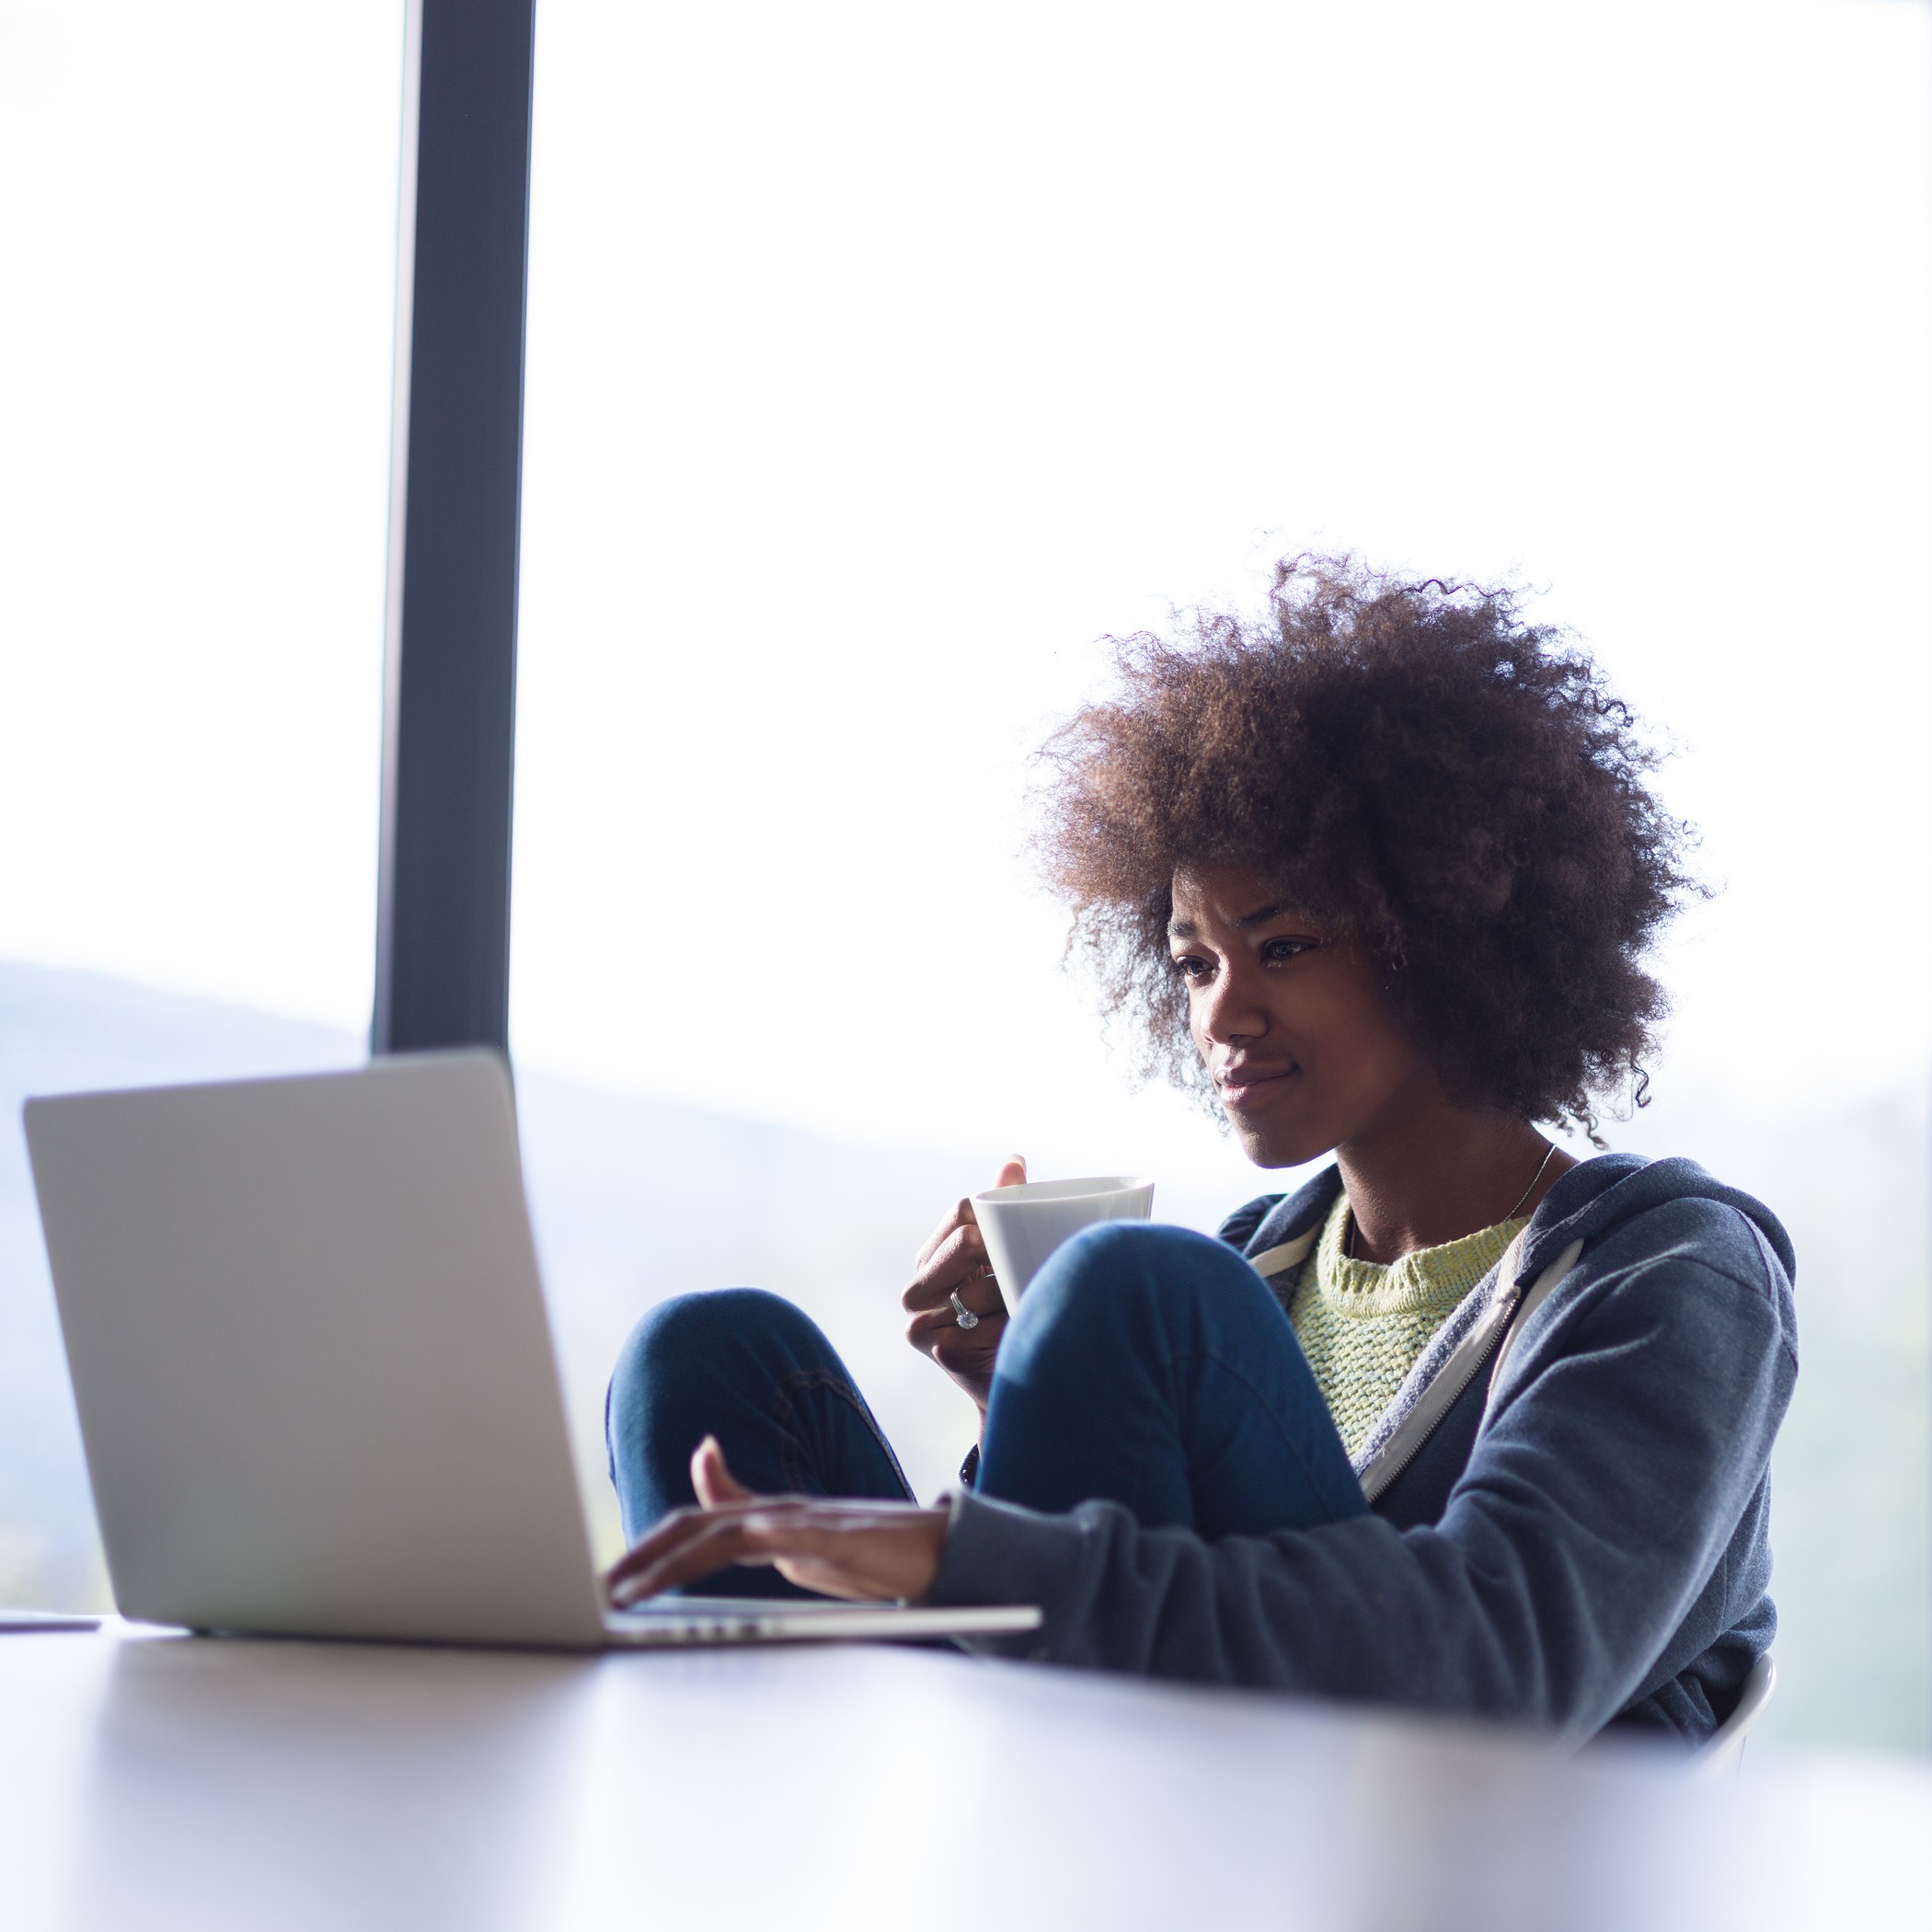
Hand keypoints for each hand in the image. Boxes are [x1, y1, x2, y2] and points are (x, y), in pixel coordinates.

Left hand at [603, 1438, 949, 1605]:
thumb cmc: (862, 1551)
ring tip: (640, 1587)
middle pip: (697, 1527)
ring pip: (732, 1533)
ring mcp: (809, 1523)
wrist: (933, 1550)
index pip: (690, 1526)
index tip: (604, 1582)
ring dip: (680, 1560)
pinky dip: (772, 1536)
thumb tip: (705, 1469)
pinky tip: (748, 1542)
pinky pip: (802, 1536)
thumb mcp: (793, 1540)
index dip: (644, 1549)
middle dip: (643, 1559)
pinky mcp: (844, 1538)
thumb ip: (747, 1515)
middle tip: (602, 1590)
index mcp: (762, 1518)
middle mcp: (777, 1512)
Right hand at [903, 1155, 1024, 1414]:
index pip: (962, 1212)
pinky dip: (1008, 1330)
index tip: (1025, 1233)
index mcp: (934, 1257)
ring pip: (976, 1285)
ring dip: (1011, 1296)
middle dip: (1002, 1255)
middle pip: (965, 1242)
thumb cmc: (1020, 1314)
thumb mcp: (1014, 1258)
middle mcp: (919, 1288)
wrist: (1027, 1383)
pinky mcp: (941, 1351)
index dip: (996, 1217)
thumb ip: (1008, 1210)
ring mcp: (922, 1323)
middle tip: (1032, 1269)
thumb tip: (1014, 1160)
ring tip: (1027, 1307)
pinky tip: (1016, 1336)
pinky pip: (983, 1325)